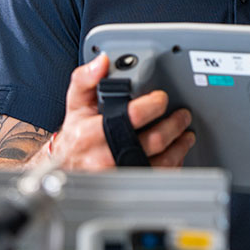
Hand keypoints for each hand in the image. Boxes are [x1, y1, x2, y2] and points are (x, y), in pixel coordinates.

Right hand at [49, 53, 195, 169]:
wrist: (65, 167)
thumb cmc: (75, 135)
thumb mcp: (76, 103)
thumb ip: (86, 78)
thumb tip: (102, 62)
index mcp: (90, 134)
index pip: (131, 117)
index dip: (153, 105)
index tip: (161, 98)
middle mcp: (103, 158)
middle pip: (152, 141)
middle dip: (173, 125)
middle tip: (182, 115)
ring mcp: (118, 176)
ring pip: (160, 163)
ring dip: (179, 146)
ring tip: (185, 134)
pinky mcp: (128, 187)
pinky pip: (158, 177)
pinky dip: (173, 164)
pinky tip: (175, 153)